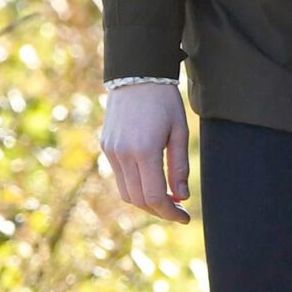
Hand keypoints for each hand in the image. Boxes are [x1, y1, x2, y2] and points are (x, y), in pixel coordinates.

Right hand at [101, 83, 190, 222]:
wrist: (136, 75)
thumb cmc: (164, 101)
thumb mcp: (180, 132)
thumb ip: (179, 166)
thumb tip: (181, 197)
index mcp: (144, 151)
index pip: (155, 197)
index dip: (170, 212)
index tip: (185, 217)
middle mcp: (122, 154)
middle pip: (138, 200)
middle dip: (159, 211)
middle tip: (178, 211)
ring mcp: (111, 151)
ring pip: (126, 192)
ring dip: (146, 202)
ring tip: (167, 199)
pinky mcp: (106, 146)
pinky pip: (119, 177)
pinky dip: (135, 187)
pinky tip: (151, 182)